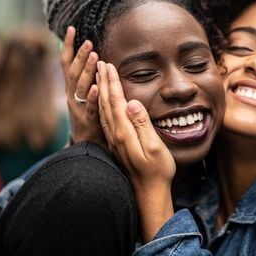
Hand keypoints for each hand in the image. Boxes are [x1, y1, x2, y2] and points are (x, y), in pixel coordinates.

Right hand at [61, 26, 102, 143]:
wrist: (86, 145)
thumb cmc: (88, 114)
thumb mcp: (83, 93)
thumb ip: (84, 76)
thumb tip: (86, 53)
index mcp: (71, 87)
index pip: (66, 63)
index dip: (68, 46)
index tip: (71, 29)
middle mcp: (72, 95)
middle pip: (73, 72)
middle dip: (80, 56)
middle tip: (88, 41)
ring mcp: (78, 108)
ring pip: (81, 87)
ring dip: (87, 70)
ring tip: (94, 56)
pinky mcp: (88, 120)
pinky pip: (90, 107)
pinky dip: (93, 96)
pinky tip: (98, 87)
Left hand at [97, 61, 174, 241]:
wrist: (148, 194)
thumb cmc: (157, 171)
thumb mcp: (155, 147)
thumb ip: (142, 124)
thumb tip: (132, 102)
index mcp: (124, 132)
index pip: (116, 100)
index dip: (112, 81)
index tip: (109, 64)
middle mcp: (115, 134)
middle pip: (106, 102)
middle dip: (103, 81)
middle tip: (100, 62)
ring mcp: (114, 140)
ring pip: (103, 110)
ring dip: (101, 91)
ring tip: (98, 76)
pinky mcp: (116, 145)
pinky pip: (105, 119)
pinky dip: (102, 105)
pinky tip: (103, 101)